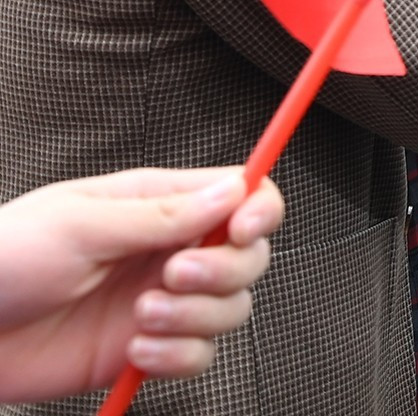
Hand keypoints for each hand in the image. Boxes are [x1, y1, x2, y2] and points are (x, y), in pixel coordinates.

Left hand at [0, 168, 282, 402]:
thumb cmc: (1, 261)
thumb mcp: (78, 225)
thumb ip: (159, 213)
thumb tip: (230, 193)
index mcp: (156, 204)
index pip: (241, 194)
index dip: (259, 210)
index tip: (242, 231)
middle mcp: (167, 251)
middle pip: (248, 256)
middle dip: (222, 270)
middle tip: (171, 277)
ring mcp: (160, 301)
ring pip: (230, 308)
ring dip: (195, 318)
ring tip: (141, 318)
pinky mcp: (147, 348)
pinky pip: (198, 356)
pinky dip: (176, 358)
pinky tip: (135, 351)